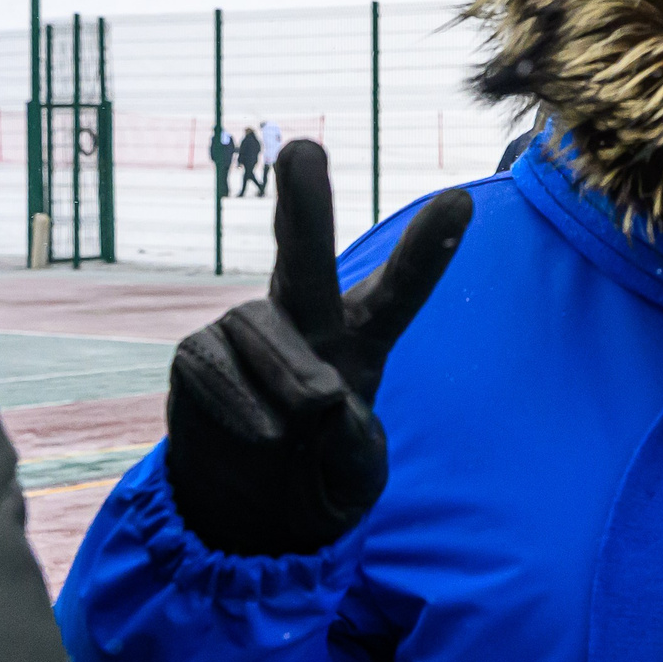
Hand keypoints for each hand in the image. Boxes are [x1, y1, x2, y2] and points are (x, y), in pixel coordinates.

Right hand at [165, 141, 471, 555]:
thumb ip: (352, 444)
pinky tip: (260, 434)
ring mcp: (249, 331)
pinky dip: (236, 402)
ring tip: (292, 429)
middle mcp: (308, 321)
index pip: (400, 291)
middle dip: (304, 204)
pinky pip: (213, 362)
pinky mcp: (200, 353)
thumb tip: (324, 399)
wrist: (251, 513)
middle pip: (306, 257)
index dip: (428, 248)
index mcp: (363, 339)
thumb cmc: (320, 478)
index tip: (462, 199)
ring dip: (280, 373)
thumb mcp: (355, 476)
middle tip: (302, 149)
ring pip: (258, 325)